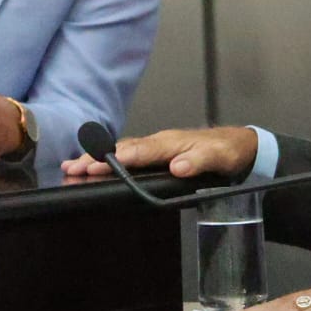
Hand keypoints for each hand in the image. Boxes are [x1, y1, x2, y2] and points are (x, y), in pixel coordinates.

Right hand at [60, 126, 257, 177]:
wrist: (238, 145)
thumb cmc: (227, 151)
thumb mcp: (219, 158)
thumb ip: (199, 161)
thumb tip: (178, 166)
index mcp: (170, 143)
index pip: (138, 152)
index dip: (115, 159)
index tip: (94, 166)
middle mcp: (160, 142)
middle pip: (122, 150)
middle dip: (95, 158)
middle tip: (71, 168)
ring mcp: (157, 146)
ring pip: (122, 151)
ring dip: (97, 159)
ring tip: (72, 167)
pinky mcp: (158, 153)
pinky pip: (129, 155)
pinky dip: (110, 160)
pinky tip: (97, 166)